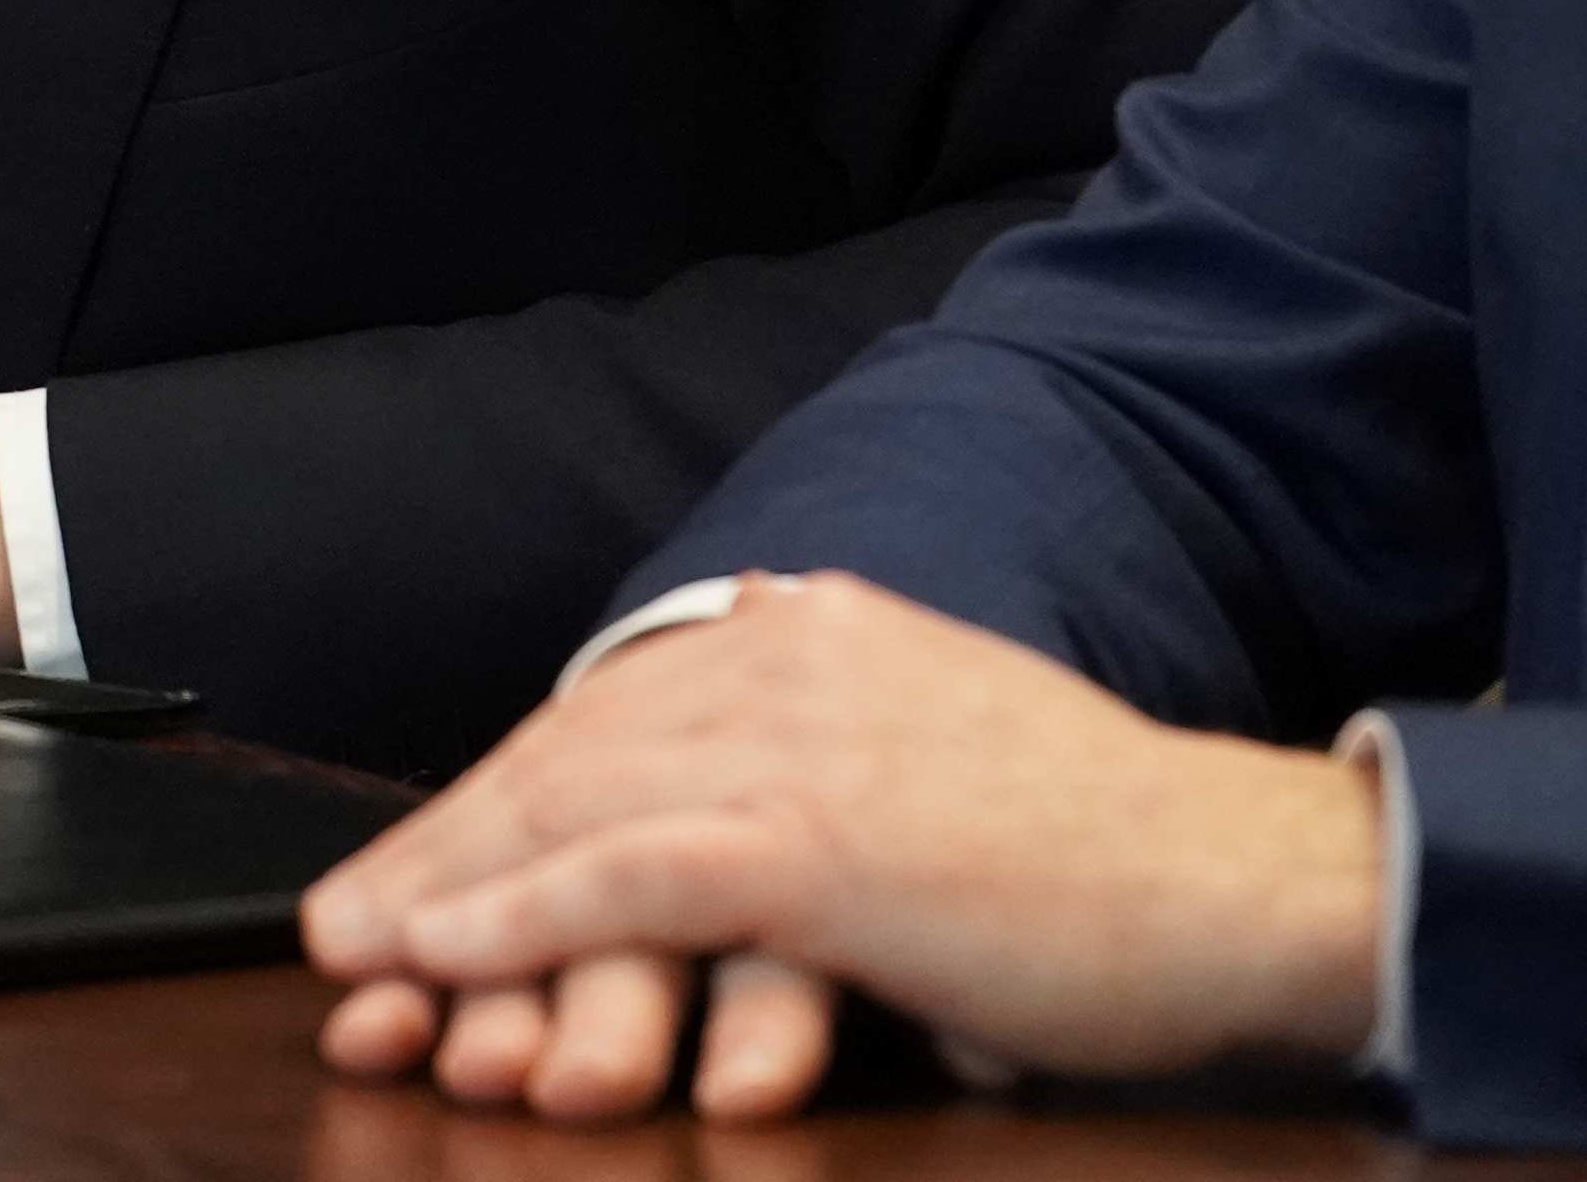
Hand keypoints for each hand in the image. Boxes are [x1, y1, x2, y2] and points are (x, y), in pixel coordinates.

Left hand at [297, 572, 1384, 1120]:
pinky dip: (520, 915)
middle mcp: (793, 658)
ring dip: (449, 888)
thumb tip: (735, 840)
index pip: (620, 714)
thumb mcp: (945, 767)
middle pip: (572, 753)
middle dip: (446, 845)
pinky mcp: (820, 843)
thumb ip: (833, 774)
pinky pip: (628, 875)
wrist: (1244, 879)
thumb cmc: (1115, 866)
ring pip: (575, 810)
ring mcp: (803, 746)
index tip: (421, 865)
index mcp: (821, 633)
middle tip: (342, 922)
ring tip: (361, 953)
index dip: (508, 796)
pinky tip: (446, 955)